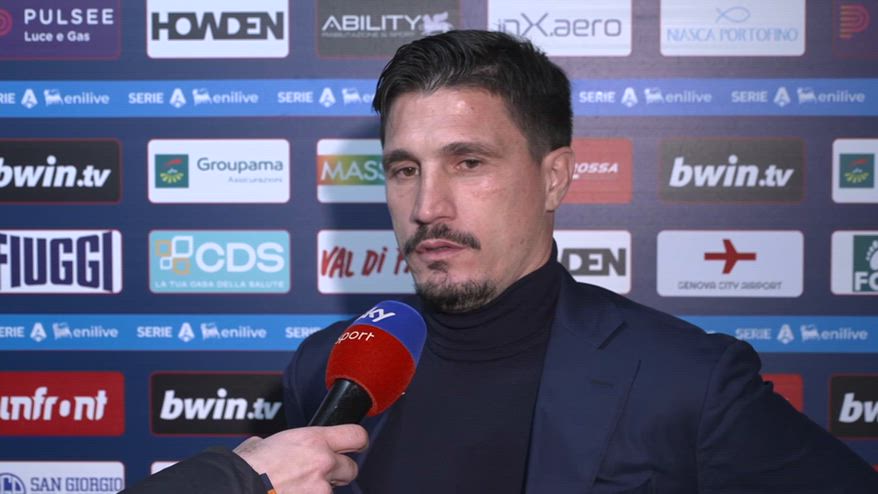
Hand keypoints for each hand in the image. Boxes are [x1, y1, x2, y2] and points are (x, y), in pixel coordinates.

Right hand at [233, 425, 367, 493]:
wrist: (233, 489)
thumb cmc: (242, 470)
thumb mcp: (260, 445)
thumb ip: (278, 445)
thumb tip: (269, 447)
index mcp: (312, 440)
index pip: (355, 435)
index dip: (357, 441)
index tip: (356, 445)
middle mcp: (322, 463)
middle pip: (350, 468)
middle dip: (337, 473)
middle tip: (317, 476)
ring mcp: (320, 490)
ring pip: (330, 492)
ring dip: (317, 492)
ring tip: (291, 489)